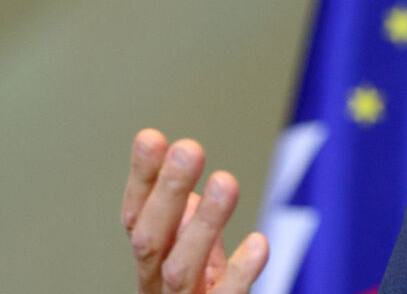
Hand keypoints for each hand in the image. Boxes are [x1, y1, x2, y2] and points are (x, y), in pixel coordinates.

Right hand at [121, 129, 268, 292]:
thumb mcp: (195, 263)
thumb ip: (189, 230)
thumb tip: (186, 192)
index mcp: (153, 265)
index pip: (138, 218)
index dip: (142, 180)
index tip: (151, 136)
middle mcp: (159, 288)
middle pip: (153, 239)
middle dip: (167, 192)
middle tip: (189, 147)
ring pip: (182, 269)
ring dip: (203, 224)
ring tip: (225, 181)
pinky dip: (240, 273)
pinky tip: (260, 243)